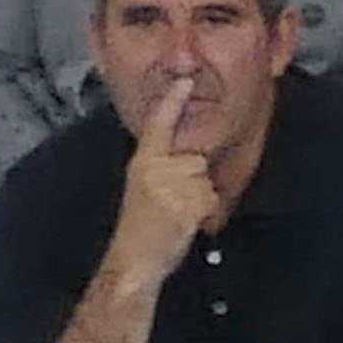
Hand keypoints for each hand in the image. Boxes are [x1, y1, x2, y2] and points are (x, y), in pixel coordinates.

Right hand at [102, 69, 218, 291]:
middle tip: (172, 205)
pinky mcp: (186, 203)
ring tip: (176, 216)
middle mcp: (156, 169)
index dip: (172, 101)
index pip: (158, 125)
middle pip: (196, 159)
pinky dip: (203, 213)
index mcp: (142, 163)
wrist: (133, 261)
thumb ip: (162, 170)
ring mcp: (172, 185)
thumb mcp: (144, 190)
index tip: (184, 81)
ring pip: (204, 179)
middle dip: (195, 180)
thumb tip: (189, 161)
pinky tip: (184, 224)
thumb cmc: (139, 231)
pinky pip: (209, 199)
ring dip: (199, 199)